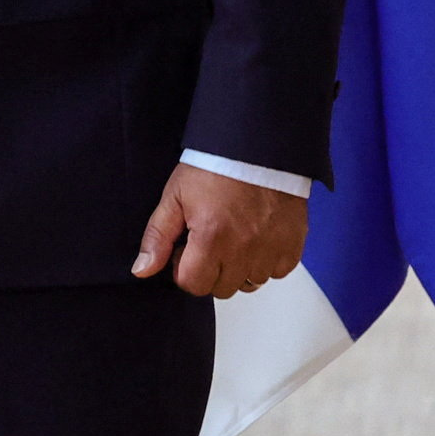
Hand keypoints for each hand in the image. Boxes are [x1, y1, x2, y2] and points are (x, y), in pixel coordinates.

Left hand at [132, 163, 308, 297]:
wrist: (257, 146)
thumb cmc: (216, 167)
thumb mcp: (175, 196)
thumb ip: (157, 237)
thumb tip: (142, 271)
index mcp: (211, 238)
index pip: (192, 284)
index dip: (183, 268)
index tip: (186, 248)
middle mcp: (244, 250)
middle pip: (221, 289)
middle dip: (210, 270)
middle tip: (210, 240)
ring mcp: (271, 250)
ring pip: (249, 284)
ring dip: (239, 268)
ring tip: (234, 237)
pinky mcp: (292, 245)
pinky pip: (277, 272)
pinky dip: (266, 261)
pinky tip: (257, 237)